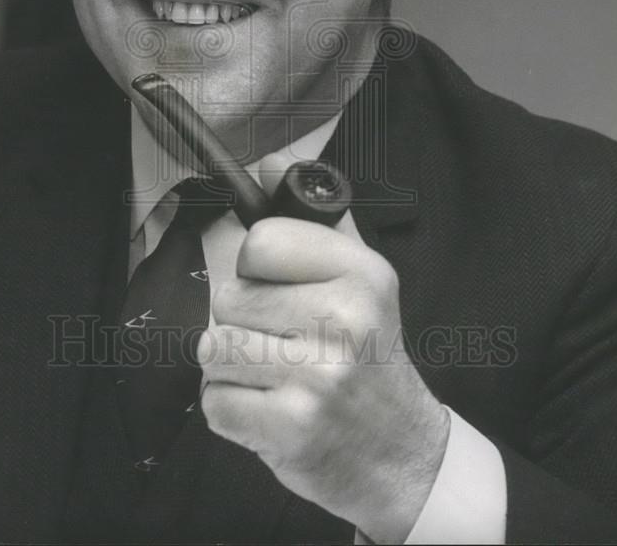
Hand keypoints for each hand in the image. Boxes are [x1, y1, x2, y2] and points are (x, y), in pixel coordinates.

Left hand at [197, 217, 449, 542]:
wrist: (402, 454)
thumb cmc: (370, 359)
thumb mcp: (362, 280)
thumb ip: (313, 221)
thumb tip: (269, 161)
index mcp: (361, 274)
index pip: (260, 242)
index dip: (257, 268)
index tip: (279, 289)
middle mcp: (344, 320)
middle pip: (230, 298)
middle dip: (244, 323)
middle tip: (284, 344)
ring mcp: (317, 377)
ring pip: (214, 348)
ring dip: (232, 367)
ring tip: (273, 376)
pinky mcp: (291, 428)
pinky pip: (214, 401)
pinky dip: (231, 409)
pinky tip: (269, 409)